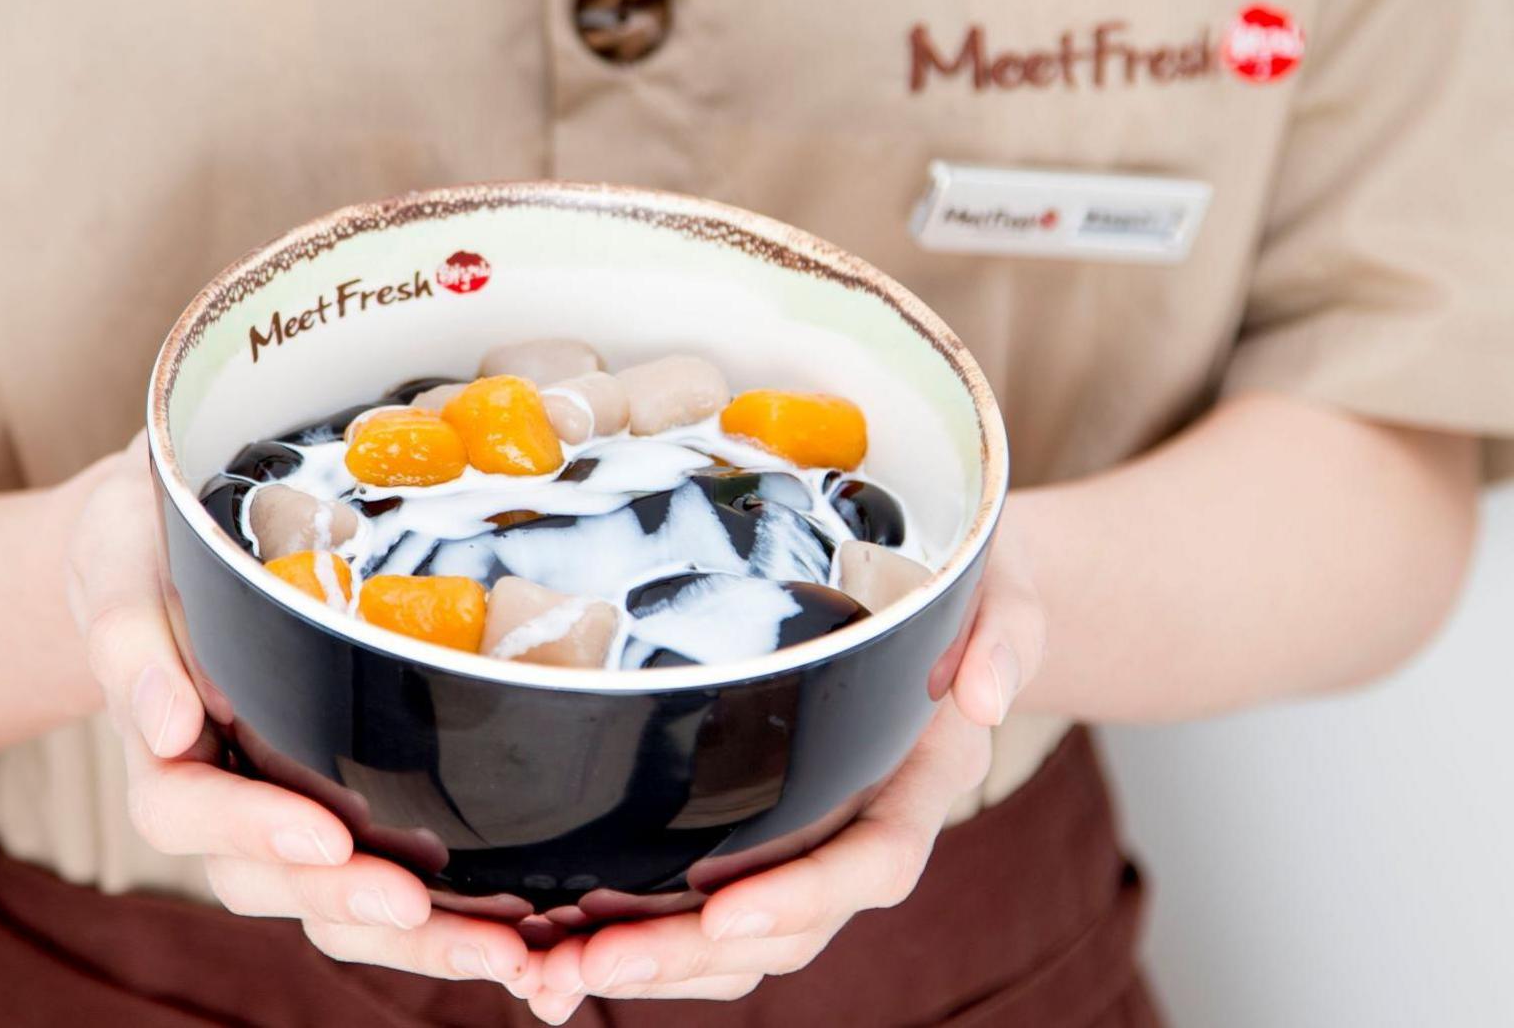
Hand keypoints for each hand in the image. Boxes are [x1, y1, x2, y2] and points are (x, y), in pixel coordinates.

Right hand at [64, 435, 535, 994]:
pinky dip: (444, 910)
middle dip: (342, 900)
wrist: (175, 526)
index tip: (323, 835)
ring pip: (328, 896)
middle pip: (265, 878)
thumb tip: (164, 725)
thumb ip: (128, 631)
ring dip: (409, 935)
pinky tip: (517, 926)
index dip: (250, 829)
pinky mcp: (341, 798)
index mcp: (159, 739)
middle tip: (416, 907)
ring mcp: (279, 802)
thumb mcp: (117, 549)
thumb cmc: (145, 532)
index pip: (182, 808)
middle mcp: (218, 789)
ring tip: (497, 949)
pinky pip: (382, 867)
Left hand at [524, 521, 1045, 1022]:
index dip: (803, 895)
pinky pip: (704, 909)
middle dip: (688, 954)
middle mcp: (861, 833)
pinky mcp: (759, 837)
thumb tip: (986, 692)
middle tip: (592, 964)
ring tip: (553, 970)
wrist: (940, 602)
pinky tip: (559, 941)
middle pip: (786, 929)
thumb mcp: (1000, 589)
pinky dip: (638, 933)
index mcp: (921, 785)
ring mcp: (808, 845)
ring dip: (649, 963)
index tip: (726, 912)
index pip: (872, 863)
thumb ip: (1005, 633)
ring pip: (736, 940)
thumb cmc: (964, 589)